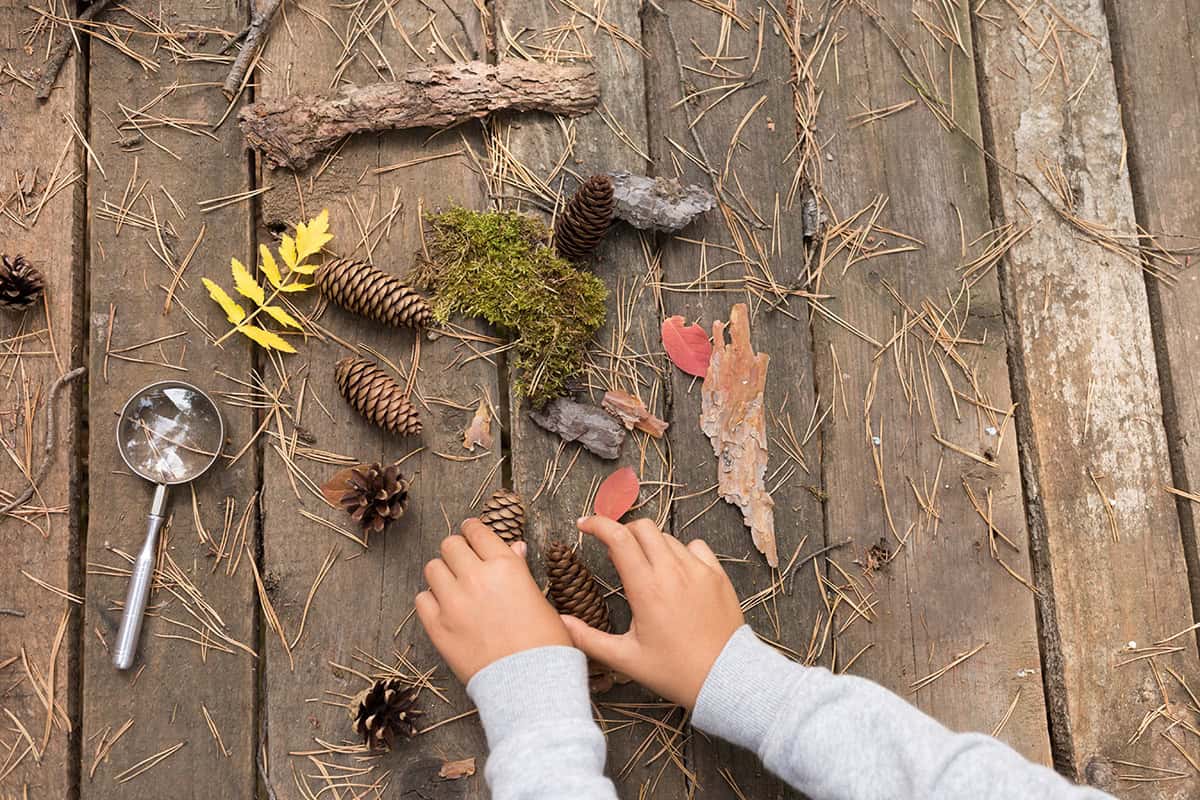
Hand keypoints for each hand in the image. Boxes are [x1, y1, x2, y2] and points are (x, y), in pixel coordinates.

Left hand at [416, 519, 571, 682]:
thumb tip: (513, 548)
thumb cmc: (545, 645)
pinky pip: (421, 599)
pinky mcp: (438, 627)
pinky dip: (431, 600)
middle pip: (450, 545)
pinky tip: (444, 608)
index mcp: (505, 566)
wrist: (529, 685)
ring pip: (433, 568)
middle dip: (457, 551)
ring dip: (443, 573)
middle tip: (462, 562)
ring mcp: (453, 602)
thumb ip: (520, 571)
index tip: (471, 534)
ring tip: (453, 586)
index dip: (473, 531)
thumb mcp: (540, 599)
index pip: (477, 532)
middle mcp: (476, 578)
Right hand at [564, 516, 743, 707]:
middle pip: (642, 527)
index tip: (584, 525)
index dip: (597, 524)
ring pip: (668, 537)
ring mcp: (698, 570)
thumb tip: (561, 623)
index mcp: (647, 588)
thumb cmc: (675, 671)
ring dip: (650, 544)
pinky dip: (681, 551)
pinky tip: (677, 571)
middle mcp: (673, 571)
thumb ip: (589, 639)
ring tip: (645, 566)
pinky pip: (696, 547)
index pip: (618, 538)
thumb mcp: (627, 659)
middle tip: (615, 549)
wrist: (726, 678)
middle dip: (623, 531)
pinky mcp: (717, 575)